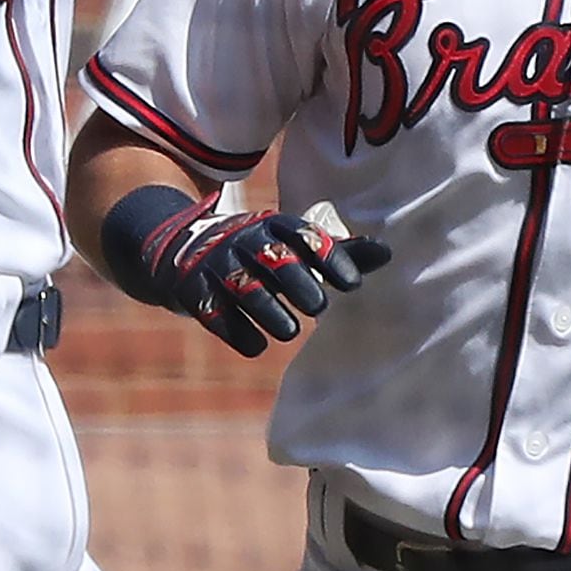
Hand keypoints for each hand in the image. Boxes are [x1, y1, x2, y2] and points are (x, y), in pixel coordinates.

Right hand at [140, 197, 390, 359]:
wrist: (182, 250)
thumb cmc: (258, 253)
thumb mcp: (292, 245)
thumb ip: (337, 252)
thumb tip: (388, 254)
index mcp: (273, 225)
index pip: (305, 234)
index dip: (330, 257)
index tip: (353, 286)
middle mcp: (243, 239)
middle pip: (274, 257)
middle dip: (298, 282)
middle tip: (319, 307)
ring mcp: (216, 264)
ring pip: (245, 287)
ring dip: (269, 311)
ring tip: (290, 331)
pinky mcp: (192, 291)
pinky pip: (215, 313)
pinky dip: (237, 332)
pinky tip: (256, 345)